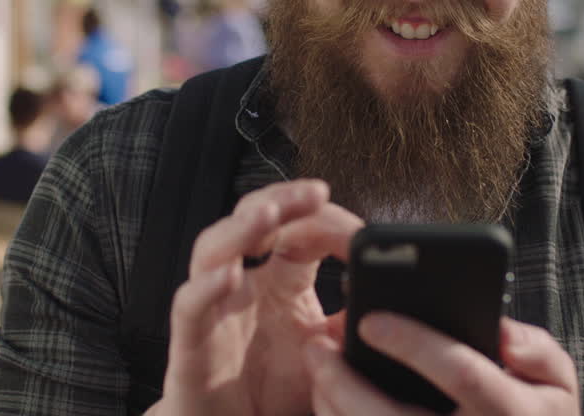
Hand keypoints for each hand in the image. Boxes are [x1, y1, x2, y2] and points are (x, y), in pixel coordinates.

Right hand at [150, 179, 363, 415]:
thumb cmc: (275, 392)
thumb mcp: (330, 355)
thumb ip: (354, 324)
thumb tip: (394, 299)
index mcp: (278, 279)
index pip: (296, 227)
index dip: (320, 217)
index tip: (356, 226)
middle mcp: (243, 283)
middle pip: (253, 220)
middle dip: (282, 199)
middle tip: (315, 192)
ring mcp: (212, 308)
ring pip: (213, 250)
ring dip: (240, 229)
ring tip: (269, 214)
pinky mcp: (189, 344)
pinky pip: (189, 307)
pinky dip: (205, 288)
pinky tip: (228, 276)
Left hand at [303, 315, 579, 414]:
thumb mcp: (558, 384)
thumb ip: (537, 351)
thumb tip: (500, 332)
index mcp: (511, 412)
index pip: (461, 372)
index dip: (414, 343)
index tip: (370, 318)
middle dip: (347, 380)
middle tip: (317, 343)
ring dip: (331, 404)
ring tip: (316, 363)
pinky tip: (326, 397)